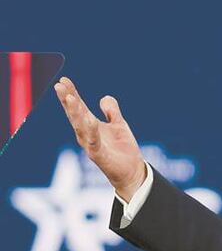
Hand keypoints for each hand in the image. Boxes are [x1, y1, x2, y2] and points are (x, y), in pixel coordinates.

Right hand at [54, 77, 146, 201]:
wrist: (132, 172)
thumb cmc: (122, 149)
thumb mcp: (118, 125)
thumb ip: (111, 111)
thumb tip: (104, 97)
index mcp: (91, 126)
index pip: (79, 107)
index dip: (71, 93)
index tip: (64, 79)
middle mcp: (86, 135)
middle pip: (75, 115)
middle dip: (67, 100)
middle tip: (59, 85)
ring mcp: (91, 145)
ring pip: (80, 126)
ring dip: (75, 112)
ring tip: (70, 98)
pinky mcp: (99, 156)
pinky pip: (93, 142)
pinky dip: (91, 131)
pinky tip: (89, 120)